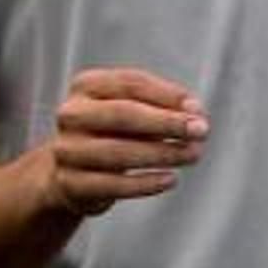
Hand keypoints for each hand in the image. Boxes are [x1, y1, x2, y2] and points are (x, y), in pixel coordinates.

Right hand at [43, 68, 208, 216]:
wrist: (70, 173)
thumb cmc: (113, 133)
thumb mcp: (133, 110)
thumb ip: (163, 105)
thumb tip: (195, 112)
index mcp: (86, 85)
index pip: (131, 83)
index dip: (167, 94)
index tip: (197, 108)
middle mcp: (71, 114)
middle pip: (123, 114)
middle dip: (166, 122)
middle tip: (201, 130)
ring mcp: (66, 150)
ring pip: (119, 152)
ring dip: (163, 153)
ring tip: (193, 154)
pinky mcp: (70, 184)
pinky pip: (112, 185)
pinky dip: (146, 183)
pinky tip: (170, 179)